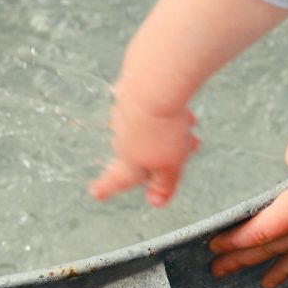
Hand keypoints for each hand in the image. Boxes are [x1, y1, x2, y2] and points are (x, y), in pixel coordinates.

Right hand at [89, 84, 199, 207]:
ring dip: (171, 130)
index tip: (95, 192)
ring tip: (191, 125)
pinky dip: (168, 112)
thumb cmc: (161, 131)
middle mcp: (122, 138)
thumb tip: (155, 203)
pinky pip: (152, 108)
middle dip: (167, 153)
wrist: (154, 85)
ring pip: (150, 129)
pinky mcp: (133, 92)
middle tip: (193, 146)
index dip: (107, 187)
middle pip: (143, 151)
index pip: (118, 180)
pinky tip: (182, 108)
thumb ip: (163, 185)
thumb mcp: (169, 165)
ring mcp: (125, 114)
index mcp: (128, 161)